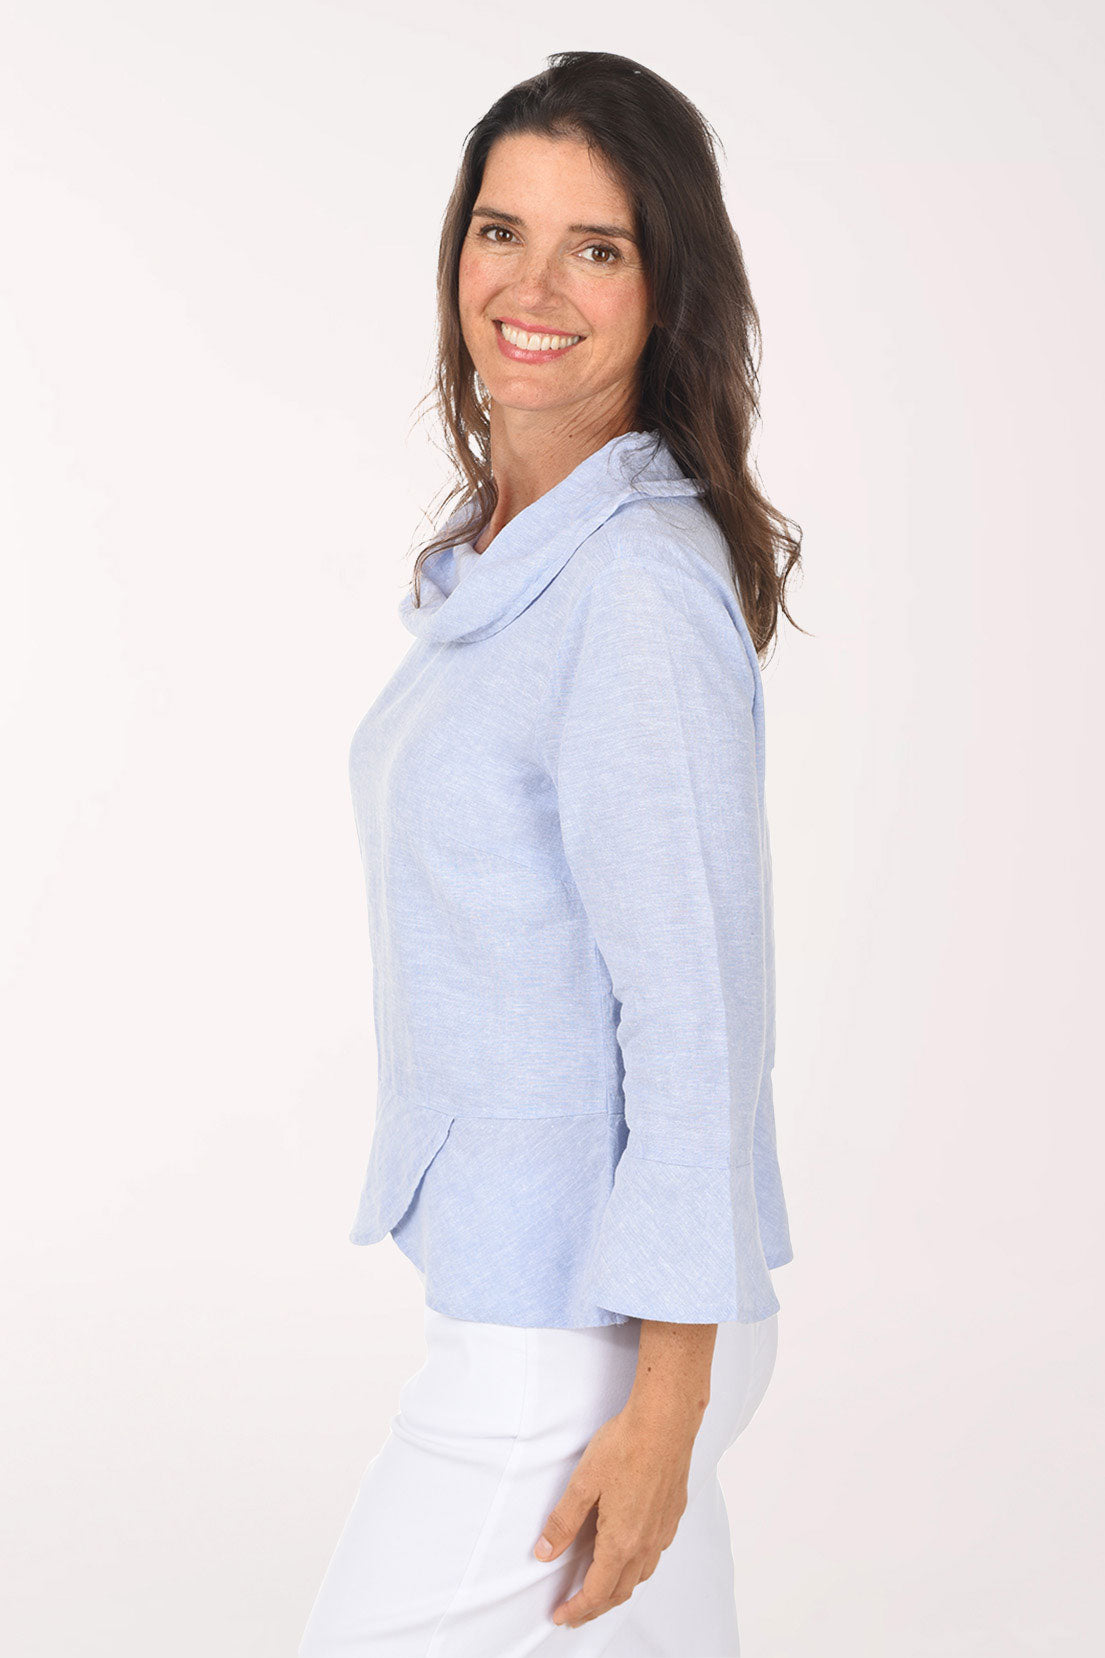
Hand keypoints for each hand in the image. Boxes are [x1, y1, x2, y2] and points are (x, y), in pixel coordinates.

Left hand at [533, 1398, 699, 1628]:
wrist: (665, 1421)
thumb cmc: (626, 1446)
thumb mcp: (583, 1483)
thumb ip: (563, 1522)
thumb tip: (545, 1552)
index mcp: (622, 1541)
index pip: (597, 1592)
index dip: (577, 1609)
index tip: (561, 1616)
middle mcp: (646, 1543)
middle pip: (620, 1592)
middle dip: (595, 1607)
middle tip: (575, 1612)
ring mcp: (662, 1530)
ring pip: (641, 1575)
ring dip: (618, 1589)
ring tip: (600, 1589)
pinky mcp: (672, 1514)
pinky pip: (655, 1555)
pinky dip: (637, 1567)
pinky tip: (629, 1553)